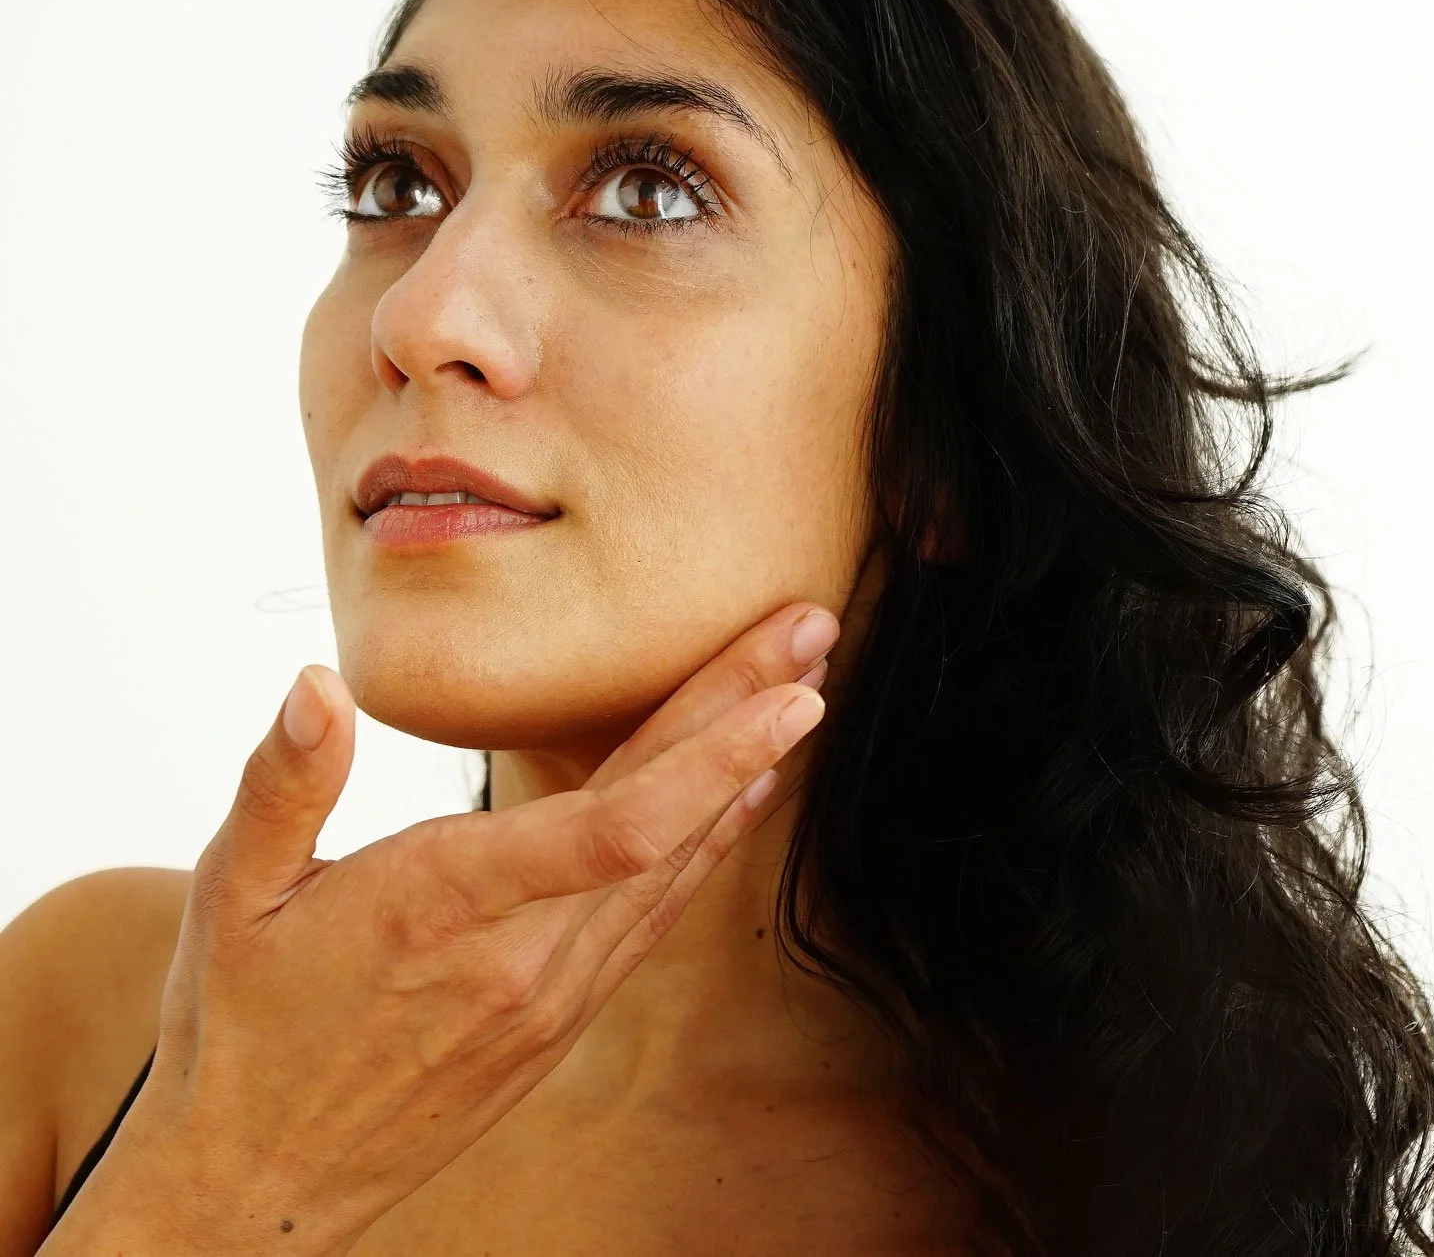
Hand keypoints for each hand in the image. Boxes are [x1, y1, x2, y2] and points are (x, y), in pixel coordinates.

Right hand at [77, 602, 837, 1254]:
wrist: (254, 1193)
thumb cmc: (235, 1031)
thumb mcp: (230, 896)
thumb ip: (285, 782)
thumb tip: (316, 681)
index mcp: (445, 904)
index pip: (616, 824)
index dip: (716, 753)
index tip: (790, 686)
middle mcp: (523, 954)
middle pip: (668, 821)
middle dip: (749, 718)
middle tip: (814, 631)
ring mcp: (550, 994)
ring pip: (674, 867)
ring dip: (743, 772)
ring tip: (798, 692)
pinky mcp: (556, 1018)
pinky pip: (653, 918)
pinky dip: (706, 848)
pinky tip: (744, 798)